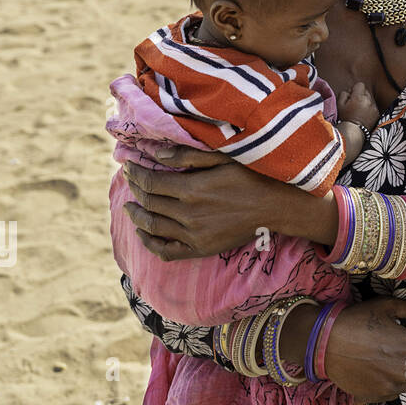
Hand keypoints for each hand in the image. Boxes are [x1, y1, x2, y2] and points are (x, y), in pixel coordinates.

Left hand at [122, 148, 302, 259]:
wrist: (276, 207)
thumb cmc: (252, 176)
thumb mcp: (223, 158)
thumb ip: (188, 156)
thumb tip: (156, 153)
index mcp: (192, 189)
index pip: (151, 182)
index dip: (136, 173)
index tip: (129, 166)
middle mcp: (188, 214)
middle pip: (149, 202)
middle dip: (135, 190)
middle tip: (130, 181)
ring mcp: (193, 235)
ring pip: (152, 227)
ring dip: (137, 215)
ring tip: (130, 206)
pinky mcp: (200, 249)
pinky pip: (166, 251)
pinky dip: (149, 243)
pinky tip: (143, 233)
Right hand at [324, 296, 405, 404]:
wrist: (324, 343)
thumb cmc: (356, 321)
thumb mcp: (384, 307)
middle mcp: (404, 369)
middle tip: (403, 347)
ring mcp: (390, 385)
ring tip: (390, 359)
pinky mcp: (376, 395)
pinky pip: (393, 392)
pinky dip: (392, 383)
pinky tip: (378, 370)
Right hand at [337, 82, 378, 127]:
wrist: (353, 133)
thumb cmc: (344, 118)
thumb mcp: (339, 104)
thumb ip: (344, 94)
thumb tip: (350, 91)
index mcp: (359, 97)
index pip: (360, 85)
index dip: (354, 89)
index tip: (351, 96)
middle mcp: (369, 101)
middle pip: (366, 92)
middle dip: (360, 95)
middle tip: (353, 104)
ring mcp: (374, 107)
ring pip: (370, 100)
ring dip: (365, 102)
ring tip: (358, 111)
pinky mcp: (377, 114)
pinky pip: (373, 107)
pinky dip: (369, 110)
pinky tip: (363, 116)